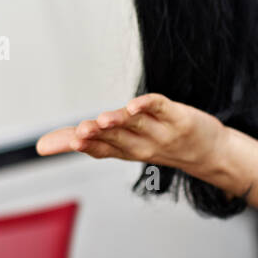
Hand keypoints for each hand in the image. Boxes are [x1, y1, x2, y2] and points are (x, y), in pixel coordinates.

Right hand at [35, 93, 227, 175]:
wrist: (210, 152)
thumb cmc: (163, 143)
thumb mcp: (124, 144)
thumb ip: (89, 140)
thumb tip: (47, 143)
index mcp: (126, 149)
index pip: (99, 149)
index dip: (79, 146)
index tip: (53, 146)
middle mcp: (142, 142)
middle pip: (115, 138)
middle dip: (95, 135)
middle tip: (79, 133)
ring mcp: (162, 131)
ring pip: (136, 125)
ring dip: (118, 122)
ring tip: (102, 120)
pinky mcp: (180, 118)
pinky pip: (162, 109)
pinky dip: (148, 106)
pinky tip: (135, 105)